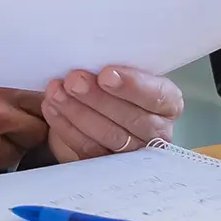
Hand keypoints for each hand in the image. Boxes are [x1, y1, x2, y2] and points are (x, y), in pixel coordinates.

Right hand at [0, 74, 46, 169]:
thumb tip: (14, 84)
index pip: (41, 95)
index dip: (45, 100)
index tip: (42, 101)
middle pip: (41, 123)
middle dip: (38, 122)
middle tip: (29, 119)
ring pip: (25, 145)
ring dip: (22, 140)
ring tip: (9, 133)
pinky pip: (3, 161)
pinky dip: (2, 154)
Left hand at [44, 66, 183, 162]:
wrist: (101, 107)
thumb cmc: (116, 85)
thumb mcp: (124, 72)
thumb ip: (116, 69)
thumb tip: (93, 54)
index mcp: (168, 104)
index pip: (157, 97)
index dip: (132, 86)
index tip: (106, 74)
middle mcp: (157, 131)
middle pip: (131, 119)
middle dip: (99, 99)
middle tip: (74, 81)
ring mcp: (134, 152)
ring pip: (108, 135)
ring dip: (78, 112)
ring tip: (57, 92)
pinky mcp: (107, 165)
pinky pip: (87, 148)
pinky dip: (66, 127)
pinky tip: (52, 108)